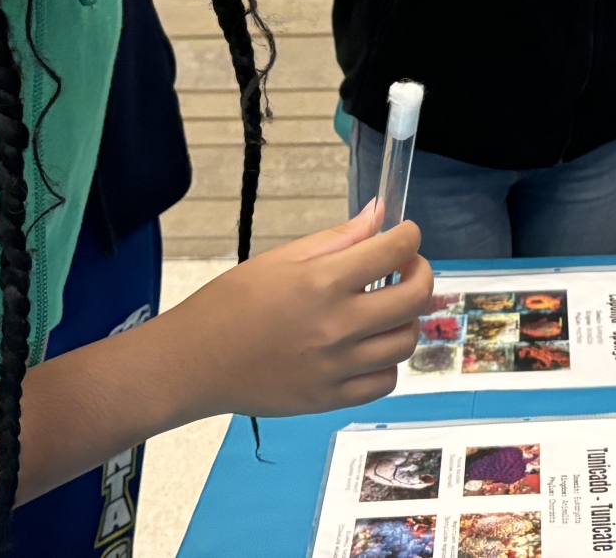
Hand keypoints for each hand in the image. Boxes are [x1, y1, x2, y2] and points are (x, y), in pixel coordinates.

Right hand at [164, 207, 430, 419]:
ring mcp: (337, 368)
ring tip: (385, 309)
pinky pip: (384, 382)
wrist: (193, 362)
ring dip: (405, 319)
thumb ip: (337, 238)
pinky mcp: (330, 400)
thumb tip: (380, 215)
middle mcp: (337, 326)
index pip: (394, 251)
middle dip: (421, 273)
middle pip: (415, 298)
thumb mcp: (280, 258)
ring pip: (405, 342)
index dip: (409, 235)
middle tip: (406, 268)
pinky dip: (387, 362)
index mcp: (323, 283)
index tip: (405, 234)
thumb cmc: (230, 304)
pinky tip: (369, 347)